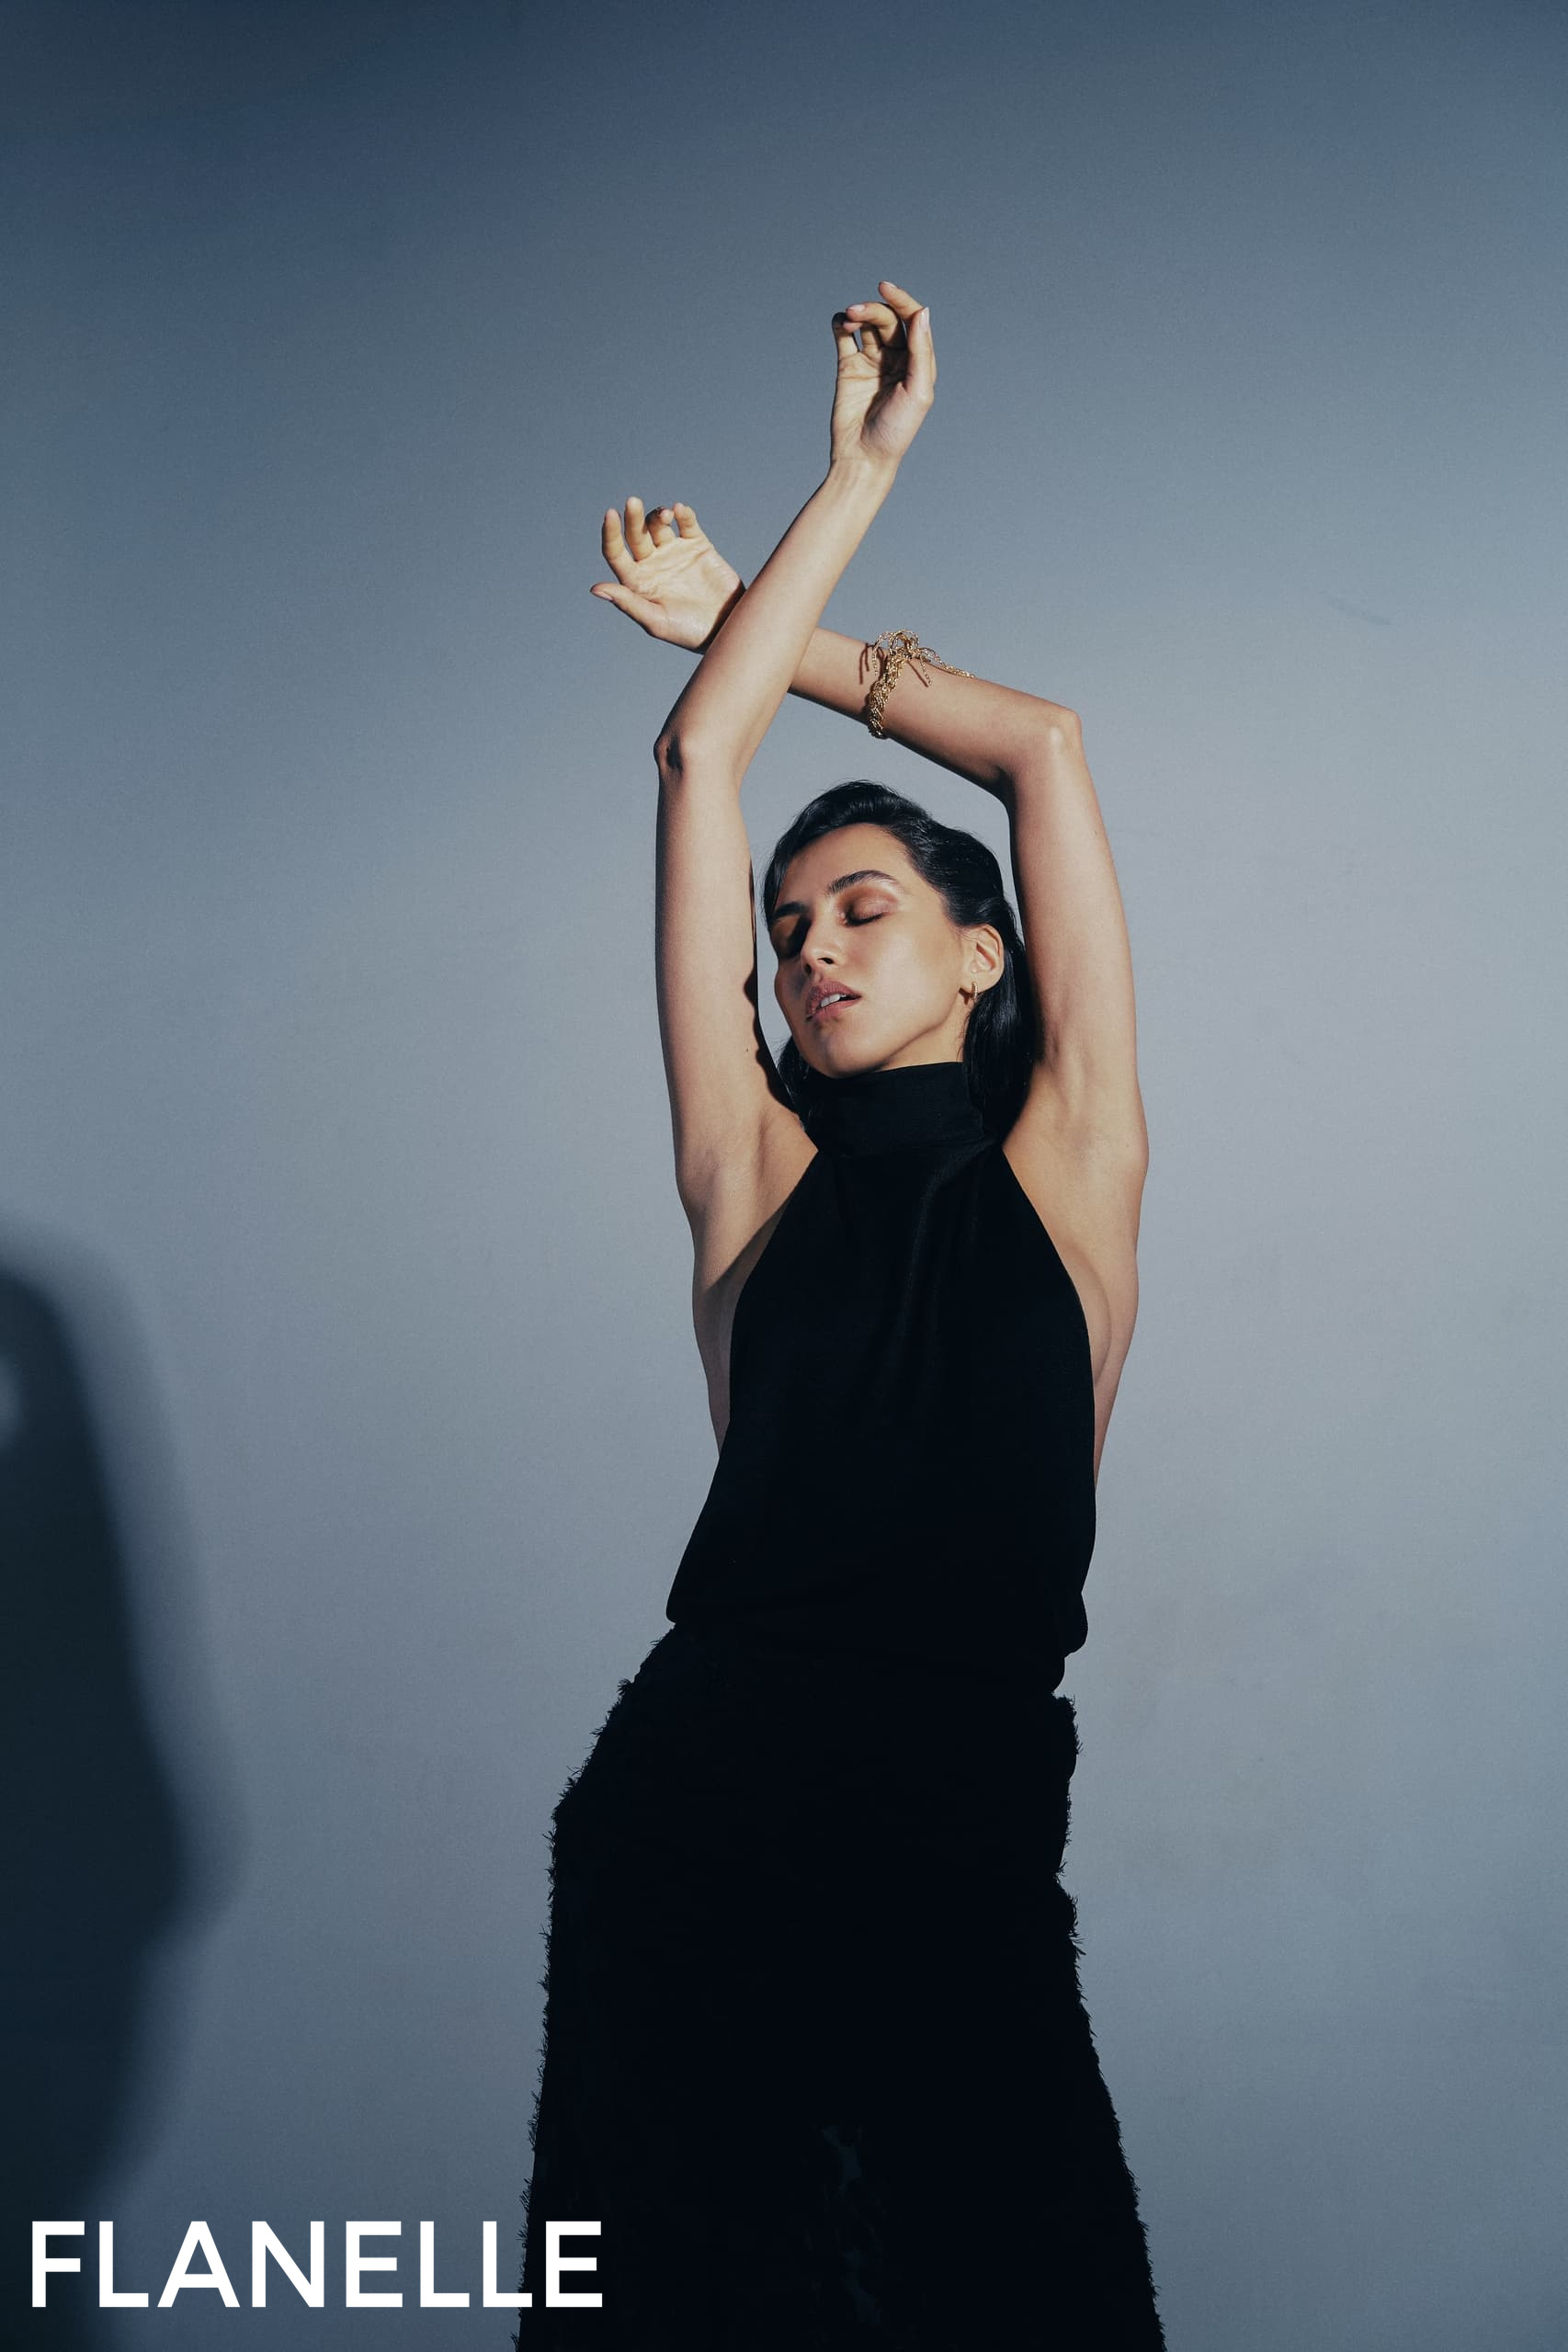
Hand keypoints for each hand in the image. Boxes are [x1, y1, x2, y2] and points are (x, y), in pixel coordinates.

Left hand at [589, 498, 743, 649]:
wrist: (728, 629)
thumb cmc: (689, 633)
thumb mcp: (656, 621)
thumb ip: (628, 602)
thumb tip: (595, 589)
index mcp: (637, 582)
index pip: (615, 552)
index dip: (610, 533)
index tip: (610, 515)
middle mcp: (652, 564)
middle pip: (636, 533)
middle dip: (633, 517)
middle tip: (632, 502)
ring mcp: (675, 553)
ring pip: (659, 524)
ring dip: (658, 515)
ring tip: (666, 514)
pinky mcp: (698, 546)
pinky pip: (687, 523)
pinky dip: (683, 513)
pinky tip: (680, 510)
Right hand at [829, 281, 935, 472]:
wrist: (863, 457)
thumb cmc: (896, 431)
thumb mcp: (918, 392)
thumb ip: (921, 352)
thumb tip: (922, 312)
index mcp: (918, 362)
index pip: (912, 320)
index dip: (901, 300)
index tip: (885, 288)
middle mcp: (896, 358)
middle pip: (887, 319)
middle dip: (874, 310)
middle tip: (857, 312)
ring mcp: (871, 362)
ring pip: (866, 324)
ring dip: (858, 314)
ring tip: (848, 318)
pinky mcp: (848, 368)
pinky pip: (844, 337)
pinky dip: (841, 323)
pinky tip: (839, 322)